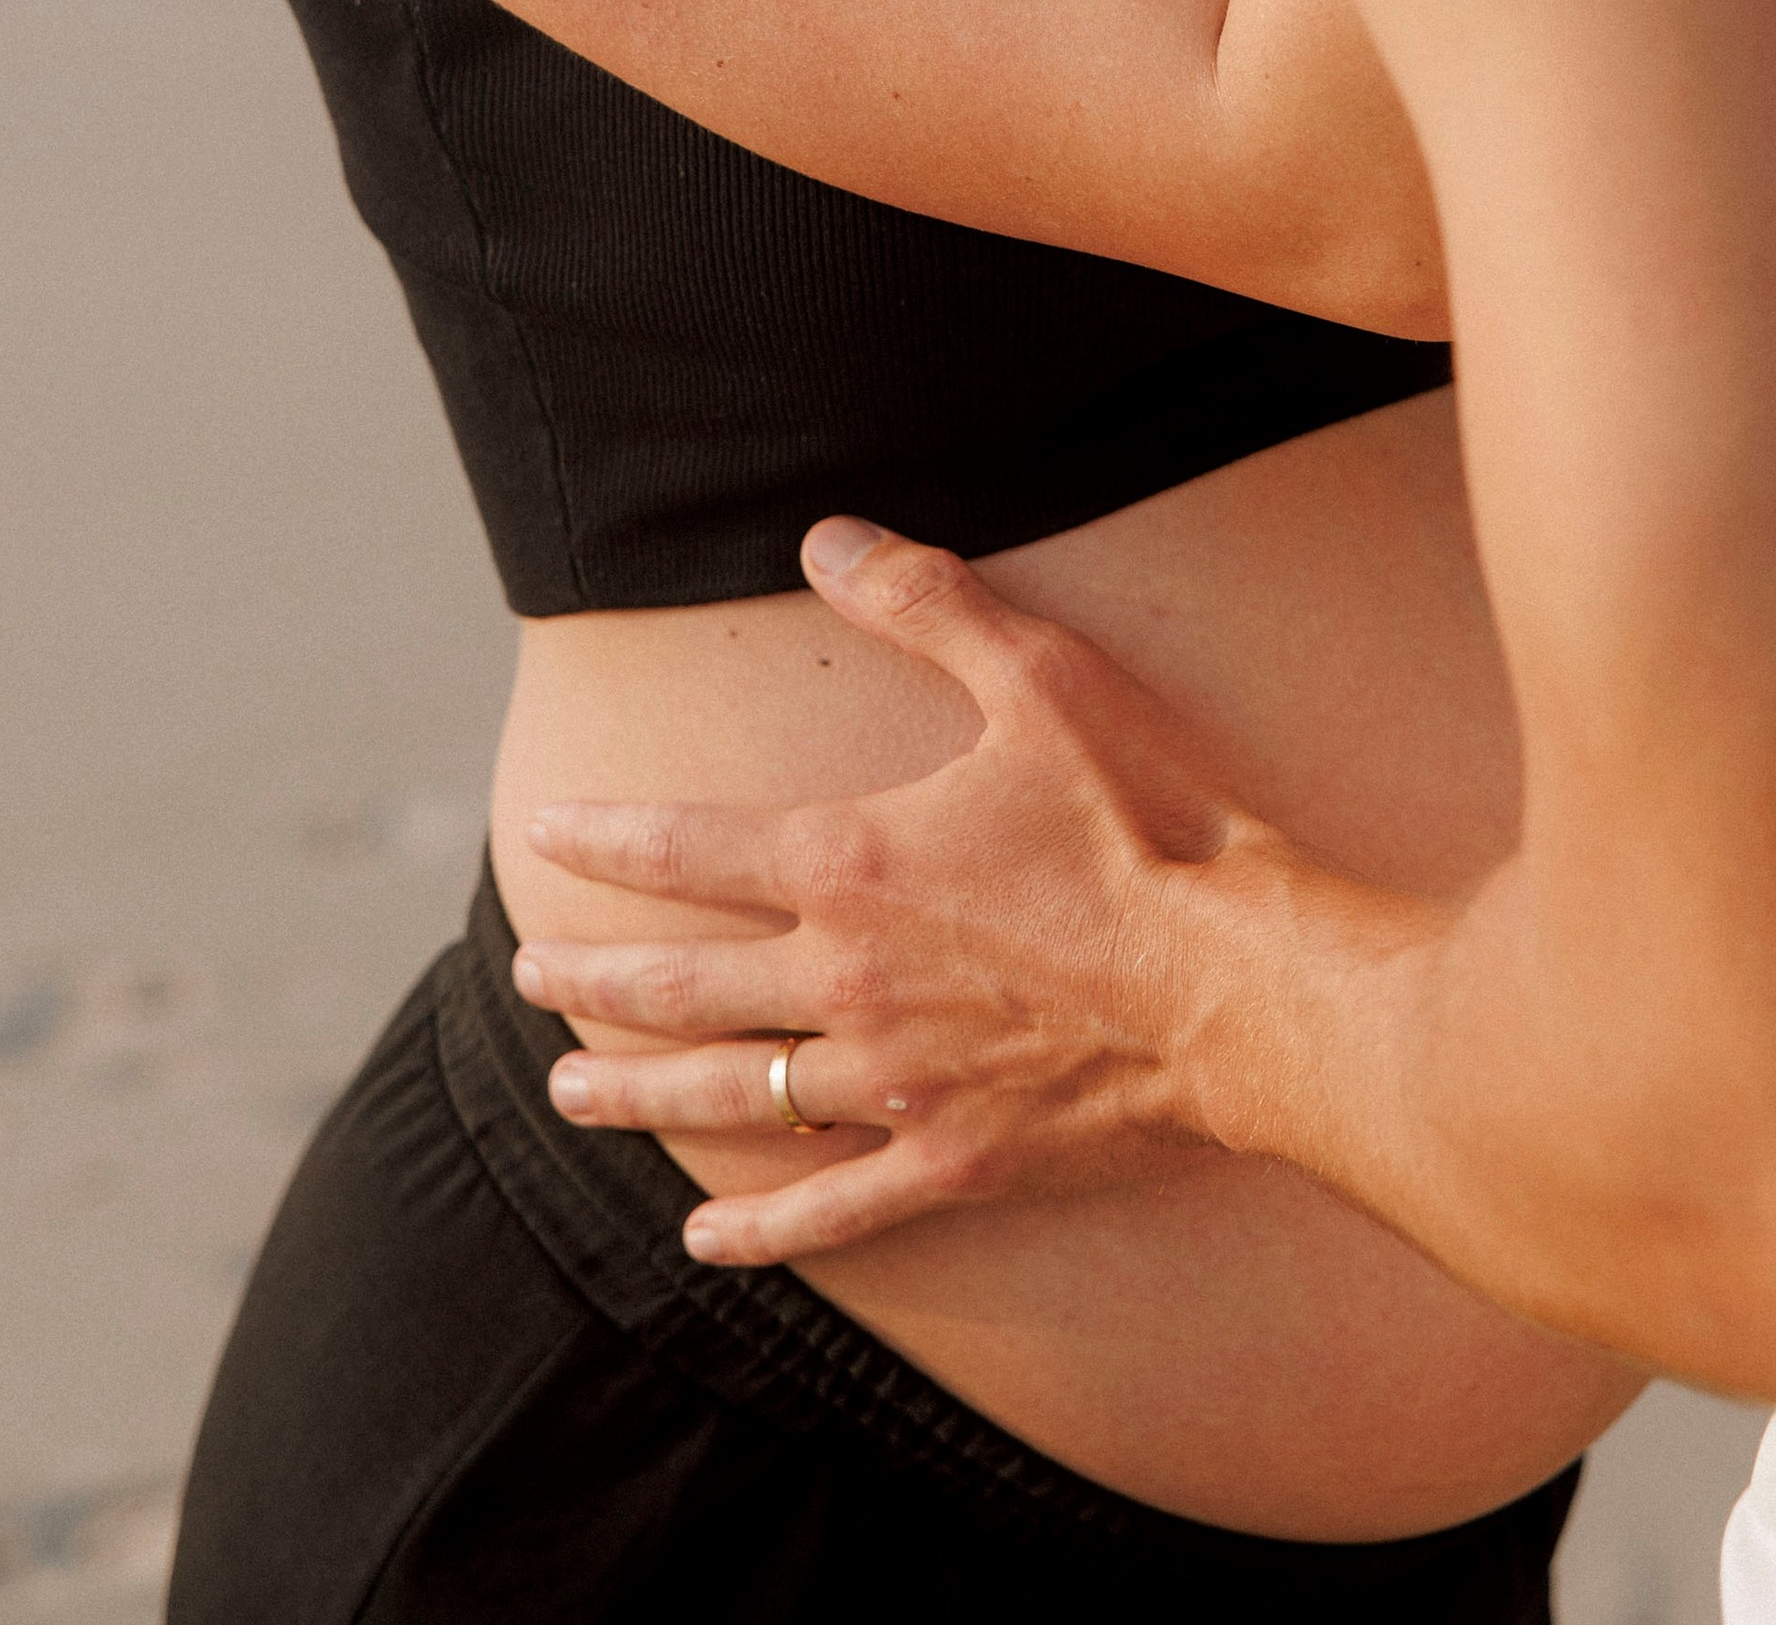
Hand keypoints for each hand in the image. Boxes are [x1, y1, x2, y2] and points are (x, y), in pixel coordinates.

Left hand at [509, 517, 1398, 1266]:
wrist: (1247, 987)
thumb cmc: (1151, 822)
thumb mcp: (1041, 679)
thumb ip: (924, 602)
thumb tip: (823, 537)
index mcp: (851, 865)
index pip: (684, 851)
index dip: (602, 841)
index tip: (542, 835)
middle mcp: (845, 982)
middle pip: (678, 987)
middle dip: (590, 979)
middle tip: (528, 974)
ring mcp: (892, 1083)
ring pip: (727, 1097)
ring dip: (634, 1094)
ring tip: (566, 1092)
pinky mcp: (953, 1161)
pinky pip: (829, 1206)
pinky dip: (761, 1228)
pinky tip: (703, 1239)